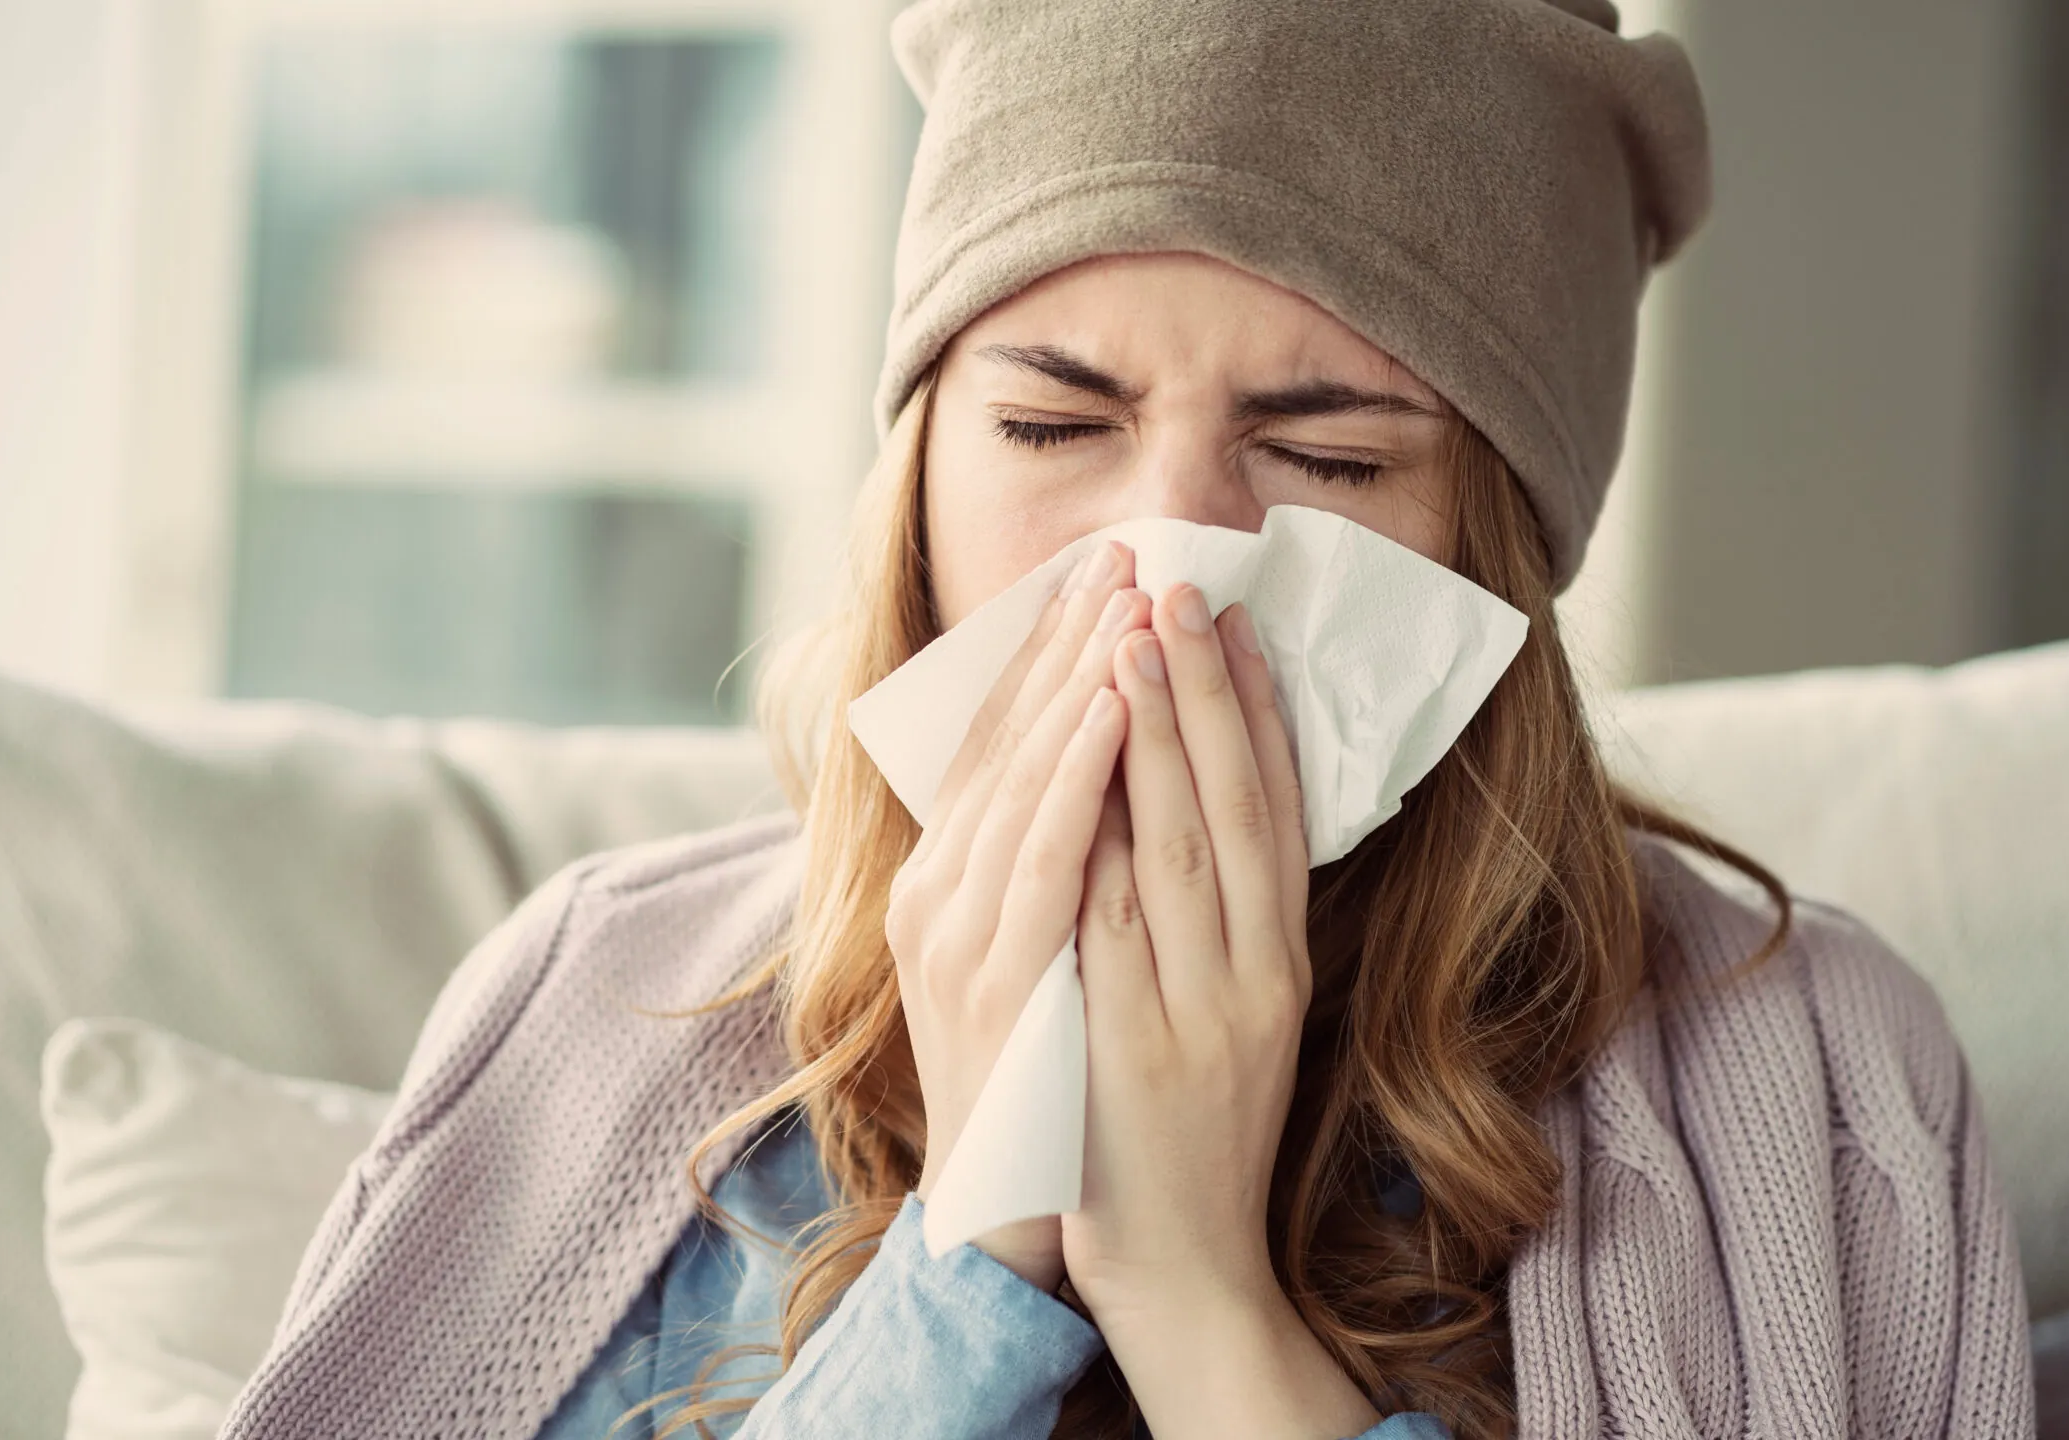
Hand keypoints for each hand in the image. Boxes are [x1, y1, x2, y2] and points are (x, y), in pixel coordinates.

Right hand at [885, 539, 1143, 1291]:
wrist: (1018, 1218)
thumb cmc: (1047, 1080)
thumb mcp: (1043, 948)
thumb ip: (1058, 863)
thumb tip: (1111, 763)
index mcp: (949, 881)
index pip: (1000, 739)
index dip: (1051, 650)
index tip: (1108, 572)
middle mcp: (938, 895)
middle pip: (1006, 740)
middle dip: (1069, 640)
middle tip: (1126, 552)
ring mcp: (958, 938)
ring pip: (1022, 783)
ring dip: (1078, 684)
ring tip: (1130, 603)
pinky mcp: (996, 984)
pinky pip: (1044, 862)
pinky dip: (1077, 780)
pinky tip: (1113, 715)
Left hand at [1065, 584, 1382, 1437]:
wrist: (1188, 1264)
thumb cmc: (1203, 1128)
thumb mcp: (1241, 1010)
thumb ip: (1228, 914)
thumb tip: (1196, 795)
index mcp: (1282, 961)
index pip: (1277, 810)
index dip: (1255, 709)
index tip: (1229, 620)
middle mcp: (1254, 977)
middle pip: (1233, 810)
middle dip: (1203, 693)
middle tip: (1176, 591)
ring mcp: (1197, 1013)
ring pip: (1177, 854)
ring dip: (1151, 745)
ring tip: (1127, 646)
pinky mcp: (1136, 1052)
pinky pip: (1114, 930)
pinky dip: (1100, 845)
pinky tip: (1080, 772)